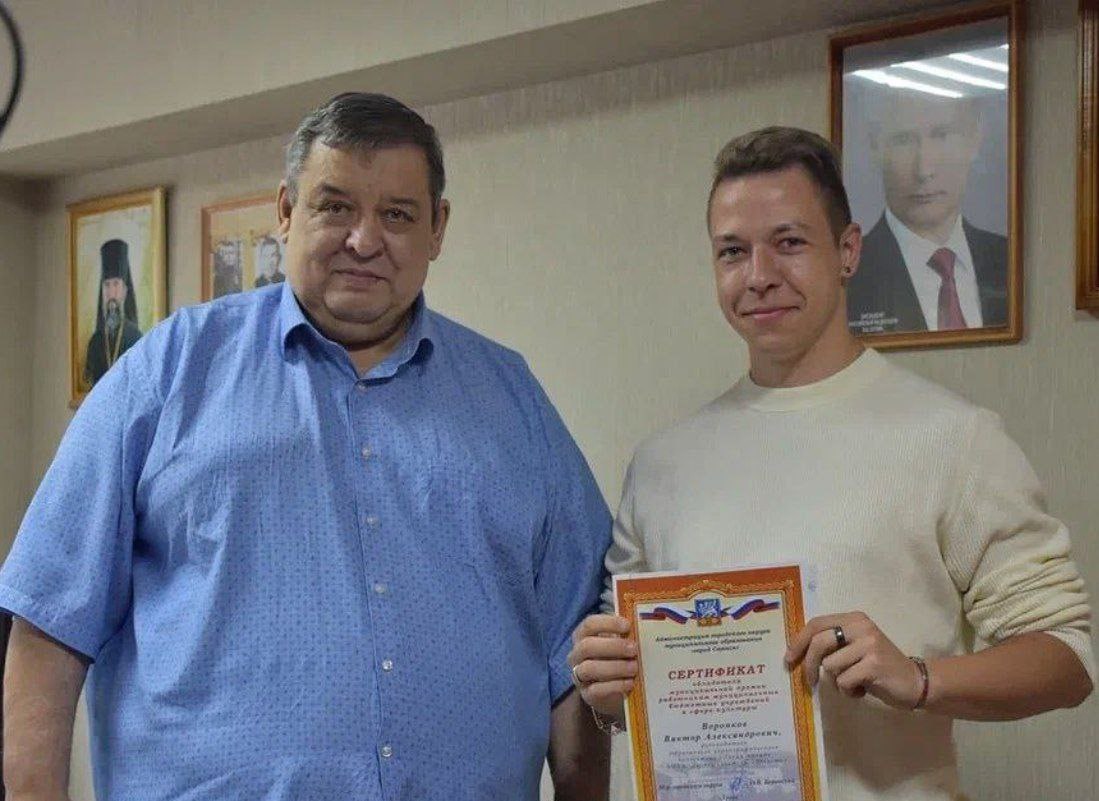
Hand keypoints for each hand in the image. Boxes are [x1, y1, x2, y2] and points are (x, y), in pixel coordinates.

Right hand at [566, 614, 636, 718]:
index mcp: (584, 635)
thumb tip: (642, 628)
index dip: (608, 623)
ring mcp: (580, 675)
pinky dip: (615, 686)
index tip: (627, 626)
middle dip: (613, 646)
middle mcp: (578, 654)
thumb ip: (626, 636)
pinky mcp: (587, 694)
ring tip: (635, 667)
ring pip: (589, 668)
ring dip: (615, 667)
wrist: (615, 690)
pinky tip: (630, 683)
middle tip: (634, 649)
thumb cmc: (617, 658)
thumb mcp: (620, 643)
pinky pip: (596, 689)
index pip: (590, 624)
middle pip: (587, 646)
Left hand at [784, 611, 921, 709]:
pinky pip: (844, 681)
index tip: (788, 659)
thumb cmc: (878, 667)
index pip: (816, 624)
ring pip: (830, 666)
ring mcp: (869, 644)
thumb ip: (831, 644)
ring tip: (853, 683)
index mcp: (854, 619)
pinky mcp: (874, 664)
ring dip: (837, 682)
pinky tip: (862, 690)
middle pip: (818, 643)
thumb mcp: (854, 648)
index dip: (798, 641)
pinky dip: (848, 691)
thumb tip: (795, 652)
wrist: (915, 682)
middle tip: (809, 682)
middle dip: (808, 665)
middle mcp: (861, 626)